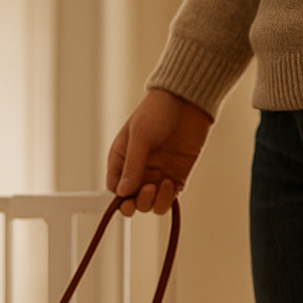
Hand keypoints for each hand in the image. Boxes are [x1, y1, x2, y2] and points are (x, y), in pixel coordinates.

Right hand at [106, 89, 211, 216]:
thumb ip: (132, 166)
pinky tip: (169, 183)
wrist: (187, 100)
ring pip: (151, 203)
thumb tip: (122, 193)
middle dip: (137, 201)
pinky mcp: (177, 175)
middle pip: (132, 200)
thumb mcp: (140, 137)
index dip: (120, 197)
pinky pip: (170, 197)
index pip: (116, 188)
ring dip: (153, 200)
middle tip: (146, 189)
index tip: (126, 198)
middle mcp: (139, 170)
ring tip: (160, 184)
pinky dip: (168, 197)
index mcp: (122, 160)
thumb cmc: (157, 111)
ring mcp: (158, 174)